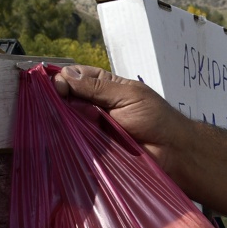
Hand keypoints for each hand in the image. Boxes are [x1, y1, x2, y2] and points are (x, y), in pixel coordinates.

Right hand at [51, 64, 192, 168]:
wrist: (172, 152)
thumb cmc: (156, 119)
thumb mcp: (127, 95)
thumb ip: (97, 87)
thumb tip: (65, 75)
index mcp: (105, 87)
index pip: (76, 77)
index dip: (64, 79)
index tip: (58, 86)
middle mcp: (96, 106)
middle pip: (68, 98)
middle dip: (58, 99)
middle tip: (54, 104)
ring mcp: (93, 128)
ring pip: (68, 120)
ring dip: (61, 120)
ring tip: (54, 121)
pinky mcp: (94, 149)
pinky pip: (76, 142)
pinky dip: (68, 140)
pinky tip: (60, 138)